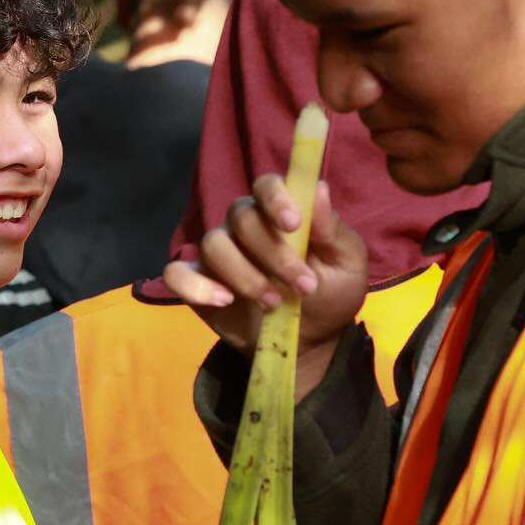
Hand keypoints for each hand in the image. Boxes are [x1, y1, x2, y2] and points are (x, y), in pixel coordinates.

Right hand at [164, 175, 366, 397]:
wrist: (311, 340)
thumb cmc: (331, 293)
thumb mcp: (346, 265)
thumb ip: (332, 230)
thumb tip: (320, 189)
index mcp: (280, 211)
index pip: (267, 184)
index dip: (275, 198)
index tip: (292, 224)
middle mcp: (245, 225)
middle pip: (241, 217)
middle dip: (273, 253)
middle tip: (302, 286)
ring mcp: (219, 253)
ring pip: (213, 244)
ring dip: (244, 275)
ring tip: (272, 303)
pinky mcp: (199, 282)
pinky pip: (177, 273)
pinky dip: (195, 286)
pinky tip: (224, 301)